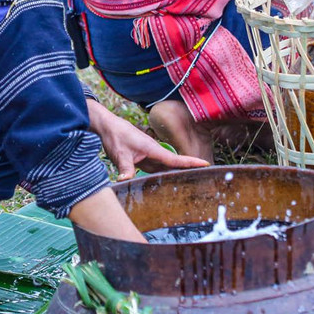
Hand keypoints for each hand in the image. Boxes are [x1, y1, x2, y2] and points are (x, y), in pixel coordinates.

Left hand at [85, 99, 208, 179]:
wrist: (108, 126)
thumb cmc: (116, 136)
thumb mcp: (120, 154)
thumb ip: (125, 168)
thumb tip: (124, 181)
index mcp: (153, 149)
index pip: (175, 159)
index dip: (191, 162)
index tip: (206, 163)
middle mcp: (154, 153)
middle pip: (173, 165)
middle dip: (187, 171)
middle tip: (203, 180)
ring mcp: (149, 156)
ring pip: (164, 168)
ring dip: (174, 175)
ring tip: (187, 186)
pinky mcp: (142, 159)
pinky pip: (154, 170)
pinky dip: (160, 176)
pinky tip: (163, 185)